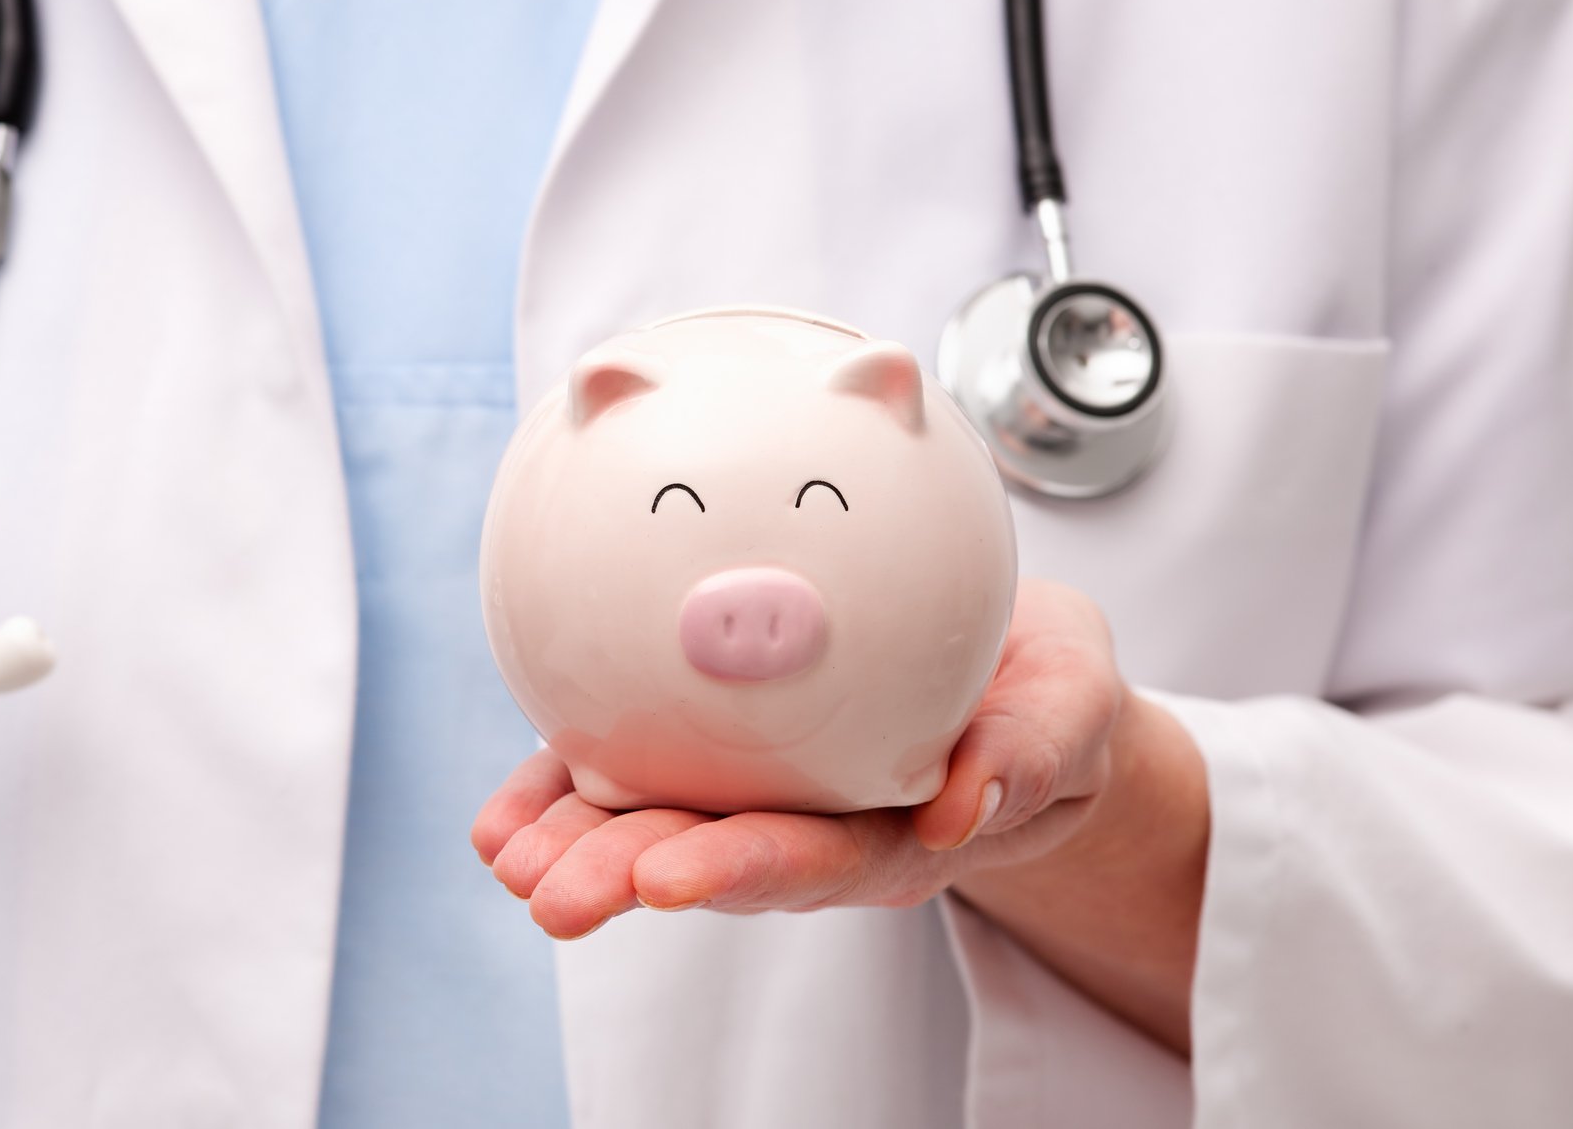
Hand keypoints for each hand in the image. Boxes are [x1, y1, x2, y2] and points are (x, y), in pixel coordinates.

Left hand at [471, 578, 1125, 936]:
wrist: (1017, 680)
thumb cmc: (1044, 692)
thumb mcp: (1072, 704)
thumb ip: (1033, 750)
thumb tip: (966, 806)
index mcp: (898, 831)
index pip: (815, 859)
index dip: (740, 870)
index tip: (667, 880)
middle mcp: (815, 827)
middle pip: (715, 858)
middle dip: (628, 877)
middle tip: (552, 891)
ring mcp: (759, 794)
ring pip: (658, 827)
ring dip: (578, 848)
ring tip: (510, 858)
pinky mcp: (715, 753)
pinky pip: (632, 778)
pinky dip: (563, 797)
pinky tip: (500, 824)